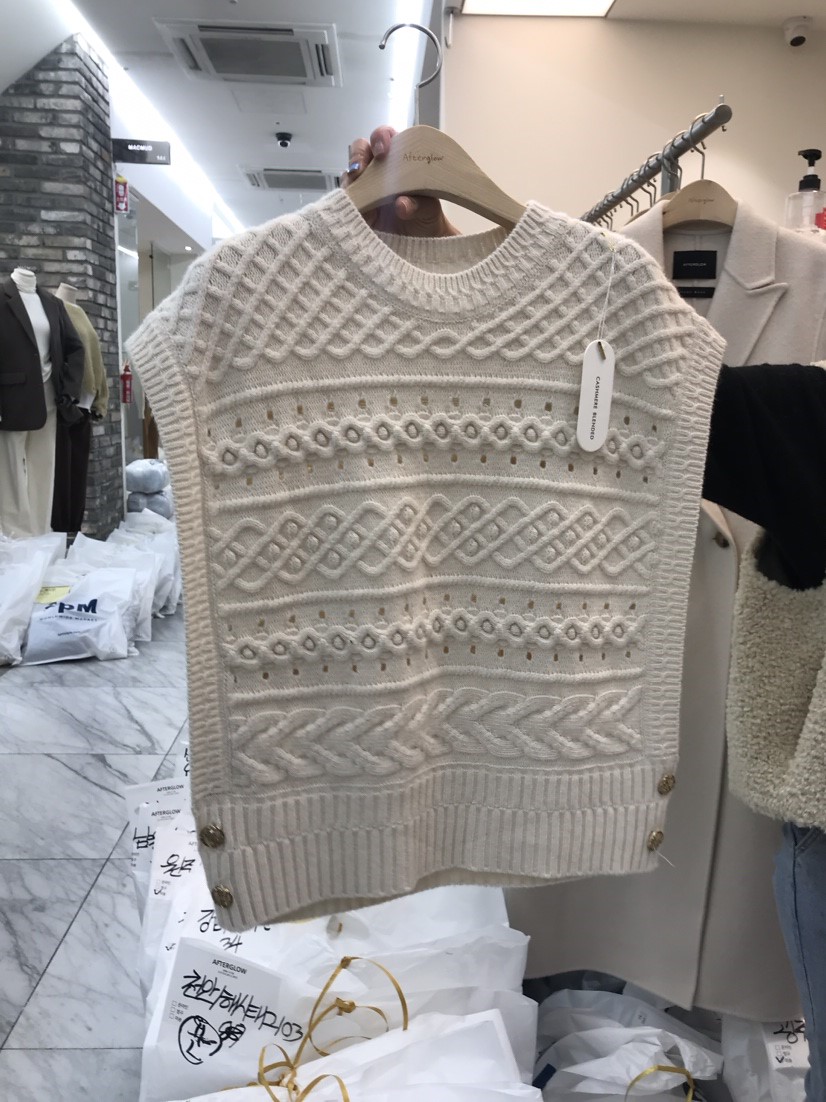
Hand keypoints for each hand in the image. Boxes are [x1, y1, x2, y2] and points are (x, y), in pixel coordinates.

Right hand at [342, 126, 458, 237]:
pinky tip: (352, 203)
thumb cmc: (427, 218)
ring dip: (350, 176)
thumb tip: (402, 204)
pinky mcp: (356, 206)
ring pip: (349, 172)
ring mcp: (365, 187)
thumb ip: (420, 205)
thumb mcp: (430, 210)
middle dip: (359, 153)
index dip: (382, 137)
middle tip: (362, 167)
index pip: (387, 138)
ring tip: (356, 185)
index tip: (383, 149)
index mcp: (399, 159)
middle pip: (361, 149)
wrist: (422, 244)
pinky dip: (347, 198)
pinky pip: (345, 197)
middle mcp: (379, 169)